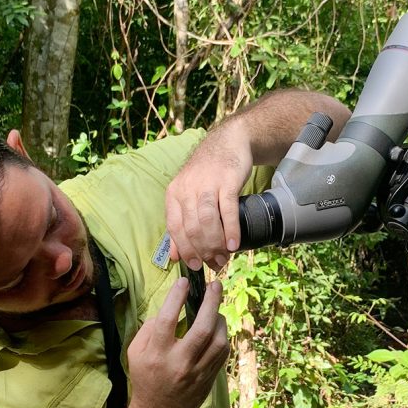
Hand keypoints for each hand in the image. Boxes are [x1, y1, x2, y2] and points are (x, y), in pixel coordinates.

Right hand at [126, 277, 228, 407]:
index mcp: (156, 355)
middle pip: (201, 328)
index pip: (167, 320)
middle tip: (216, 285)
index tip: (184, 282)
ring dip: (220, 320)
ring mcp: (197, 373)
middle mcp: (178, 363)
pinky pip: (222, 354)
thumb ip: (150, 329)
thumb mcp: (135, 353)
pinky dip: (222, 337)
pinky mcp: (209, 380)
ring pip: (218, 341)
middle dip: (211, 303)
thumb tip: (170, 309)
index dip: (176, 297)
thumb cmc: (144, 378)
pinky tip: (217, 329)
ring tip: (216, 309)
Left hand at [165, 122, 252, 271]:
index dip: (185, 250)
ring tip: (224, 257)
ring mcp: (207, 184)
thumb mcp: (188, 195)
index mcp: (174, 194)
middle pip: (191, 228)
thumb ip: (180, 224)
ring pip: (206, 222)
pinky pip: (227, 211)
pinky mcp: (227, 181)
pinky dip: (230, 230)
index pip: (174, 228)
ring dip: (216, 244)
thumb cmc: (208, 174)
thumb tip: (174, 255)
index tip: (195, 265)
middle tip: (214, 264)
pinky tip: (234, 244)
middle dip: (203, 251)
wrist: (228, 142)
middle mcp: (187, 188)